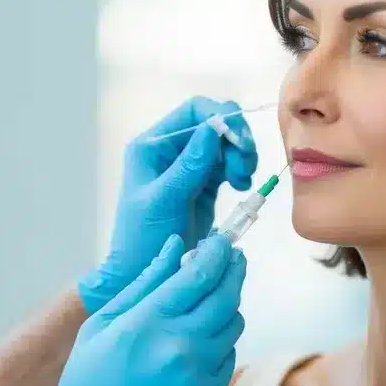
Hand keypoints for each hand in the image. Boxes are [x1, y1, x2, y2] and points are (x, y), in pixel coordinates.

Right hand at [27, 233, 245, 385]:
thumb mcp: (101, 326)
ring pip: (232, 325)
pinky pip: (227, 357)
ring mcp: (197, 375)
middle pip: (226, 295)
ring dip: (227, 305)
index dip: (217, 252)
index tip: (222, 242)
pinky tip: (200, 340)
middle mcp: (178, 346)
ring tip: (209, 300)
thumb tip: (173, 247)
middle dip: (233, 270)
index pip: (200, 273)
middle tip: (232, 258)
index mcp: (147, 322)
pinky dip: (220, 341)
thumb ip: (143, 283)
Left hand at [77, 97, 257, 314]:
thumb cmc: (143, 237)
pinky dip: (239, 171)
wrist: (140, 273)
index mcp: (152, 146)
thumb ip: (190, 164)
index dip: (221, 118)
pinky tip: (241, 187)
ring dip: (240, 157)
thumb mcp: (165, 199)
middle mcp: (169, 150)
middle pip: (214, 125)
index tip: (239, 142)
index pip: (193, 111)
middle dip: (235, 141)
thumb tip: (215, 125)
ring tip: (242, 182)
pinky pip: (227, 166)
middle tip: (245, 168)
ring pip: (225, 145)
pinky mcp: (202, 185)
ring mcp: (187, 167)